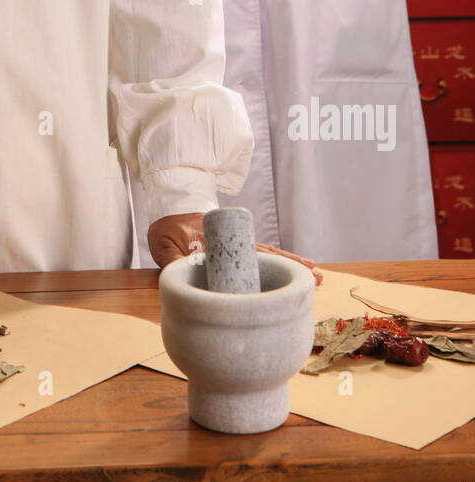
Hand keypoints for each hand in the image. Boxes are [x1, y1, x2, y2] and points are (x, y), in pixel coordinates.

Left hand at [148, 212, 322, 284]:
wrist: (171, 203)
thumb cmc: (167, 224)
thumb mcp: (164, 243)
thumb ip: (173, 261)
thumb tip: (184, 277)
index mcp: (218, 243)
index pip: (247, 255)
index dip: (271, 266)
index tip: (291, 272)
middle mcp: (234, 242)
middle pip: (268, 256)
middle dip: (293, 267)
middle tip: (317, 277)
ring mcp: (238, 243)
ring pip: (270, 256)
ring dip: (291, 265)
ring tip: (315, 276)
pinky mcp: (238, 246)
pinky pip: (263, 255)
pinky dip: (279, 262)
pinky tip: (294, 272)